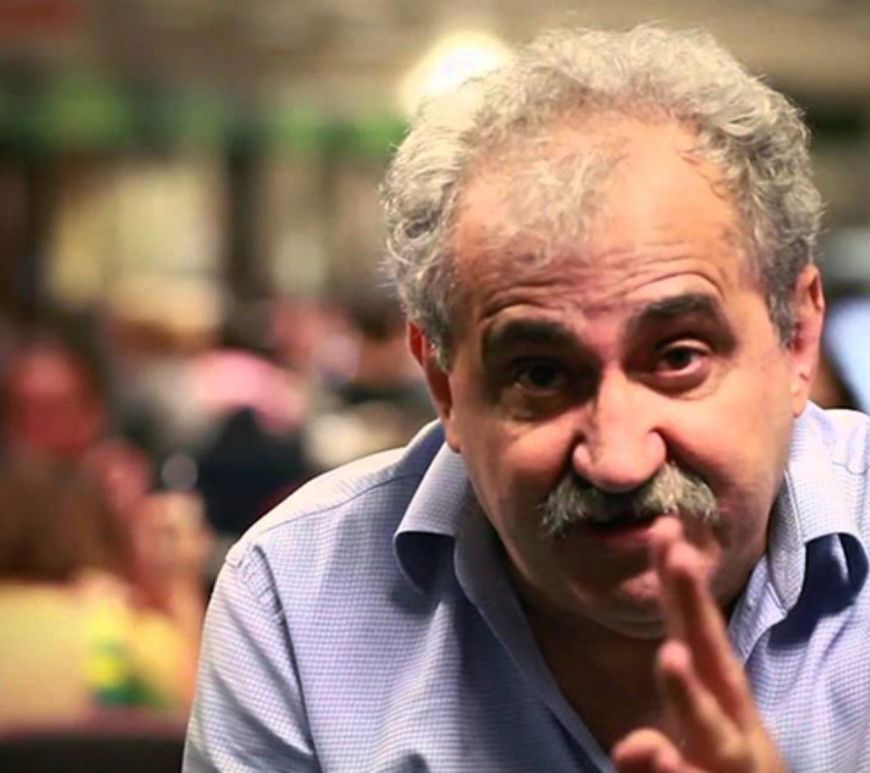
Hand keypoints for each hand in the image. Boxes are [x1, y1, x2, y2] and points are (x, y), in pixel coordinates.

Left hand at [611, 517, 785, 772]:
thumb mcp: (694, 740)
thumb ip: (664, 720)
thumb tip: (632, 740)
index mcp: (718, 699)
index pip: (695, 632)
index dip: (681, 583)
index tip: (664, 528)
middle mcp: (731, 726)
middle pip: (713, 659)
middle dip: (694, 606)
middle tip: (679, 553)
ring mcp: (730, 764)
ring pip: (713, 731)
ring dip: (690, 694)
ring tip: (670, 657)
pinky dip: (673, 770)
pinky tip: (645, 749)